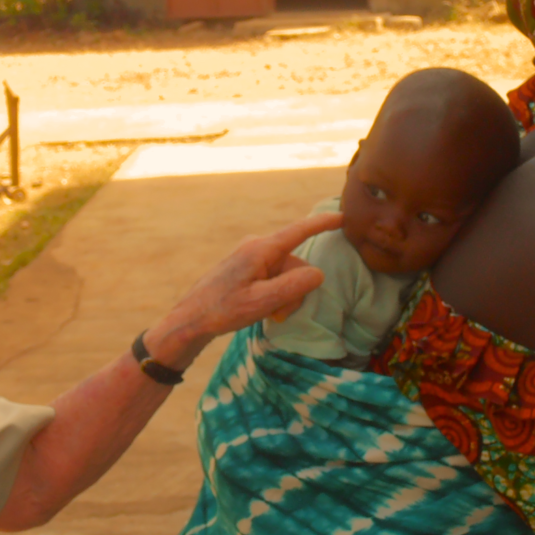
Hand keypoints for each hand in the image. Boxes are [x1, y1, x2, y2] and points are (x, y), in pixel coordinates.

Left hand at [144, 210, 341, 369]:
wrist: (191, 319)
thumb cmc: (223, 310)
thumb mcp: (262, 302)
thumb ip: (293, 286)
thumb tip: (318, 273)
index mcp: (261, 249)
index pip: (299, 231)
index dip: (323, 223)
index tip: (344, 215)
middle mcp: (257, 246)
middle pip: (295, 264)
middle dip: (294, 289)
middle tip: (277, 314)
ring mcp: (251, 256)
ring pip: (286, 273)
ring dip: (284, 295)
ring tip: (266, 313)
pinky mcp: (247, 267)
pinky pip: (273, 277)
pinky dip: (274, 294)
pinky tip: (259, 308)